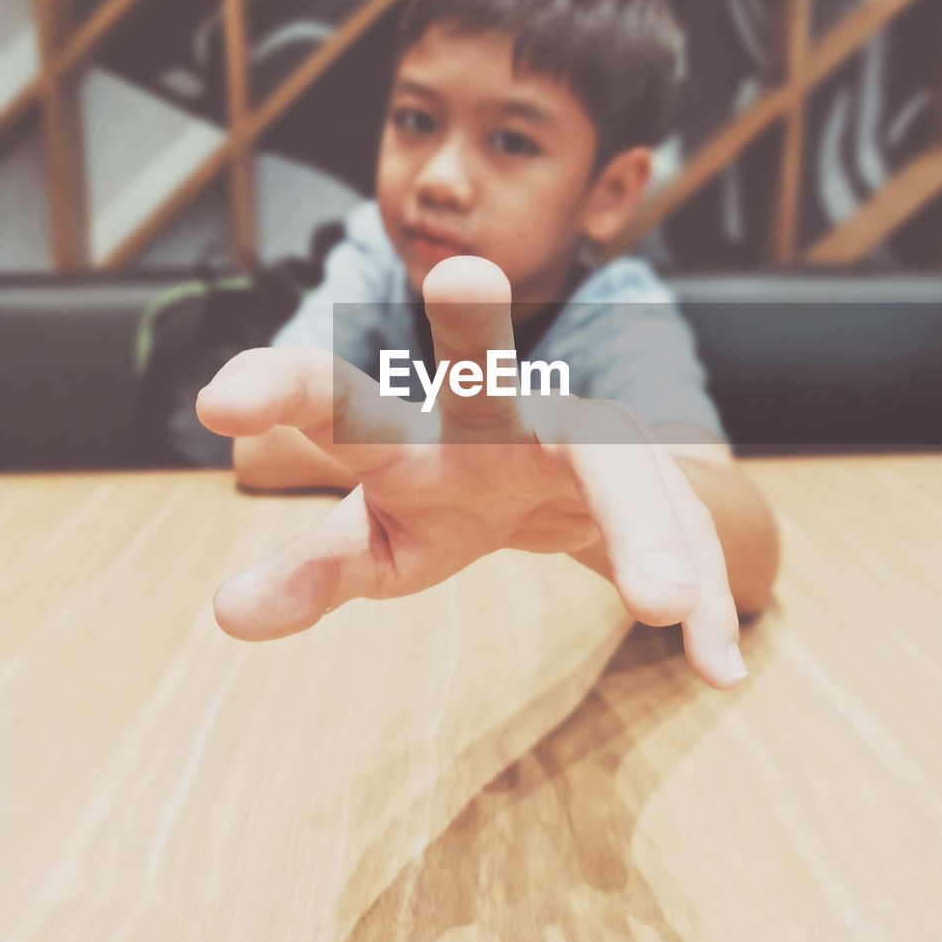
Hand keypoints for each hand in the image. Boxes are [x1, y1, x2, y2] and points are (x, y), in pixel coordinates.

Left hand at [196, 257, 745, 688]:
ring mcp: (583, 446)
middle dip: (469, 325)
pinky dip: (706, 601)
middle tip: (459, 274)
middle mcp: (499, 418)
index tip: (221, 398)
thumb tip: (224, 612)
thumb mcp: (385, 542)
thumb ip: (315, 571)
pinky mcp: (648, 490)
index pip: (344, 400)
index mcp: (415, 430)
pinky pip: (683, 541)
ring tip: (662, 603)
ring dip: (641, 524)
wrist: (562, 477)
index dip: (287, 392)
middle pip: (483, 370)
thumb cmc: (452, 496)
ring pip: (615, 465)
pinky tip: (720, 667)